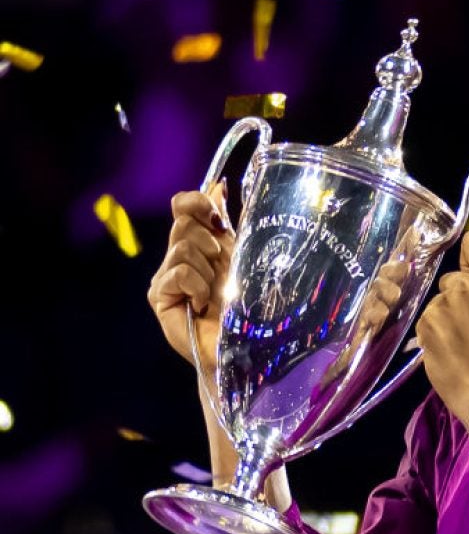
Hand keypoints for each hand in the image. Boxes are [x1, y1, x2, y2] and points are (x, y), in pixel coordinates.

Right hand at [146, 183, 233, 376]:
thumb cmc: (246, 307)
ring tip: (215, 292)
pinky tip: (202, 305)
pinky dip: (197, 286)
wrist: (239, 349)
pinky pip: (178, 272)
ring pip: (182, 247)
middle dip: (210, 242)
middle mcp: (179, 255)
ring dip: (208, 270)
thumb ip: (228, 223)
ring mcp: (166, 275)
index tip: (217, 217)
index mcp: (201, 242)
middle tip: (221, 266)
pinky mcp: (158, 295)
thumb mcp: (242, 257)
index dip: (196, 202)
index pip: (183, 204)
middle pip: (183, 223)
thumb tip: (218, 185)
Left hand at [415, 230, 468, 427]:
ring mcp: (440, 306)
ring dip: (447, 317)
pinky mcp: (423, 326)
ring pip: (439, 303)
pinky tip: (449, 352)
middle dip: (460, 296)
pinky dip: (435, 334)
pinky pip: (427, 321)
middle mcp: (464, 286)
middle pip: (454, 277)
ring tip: (462, 344)